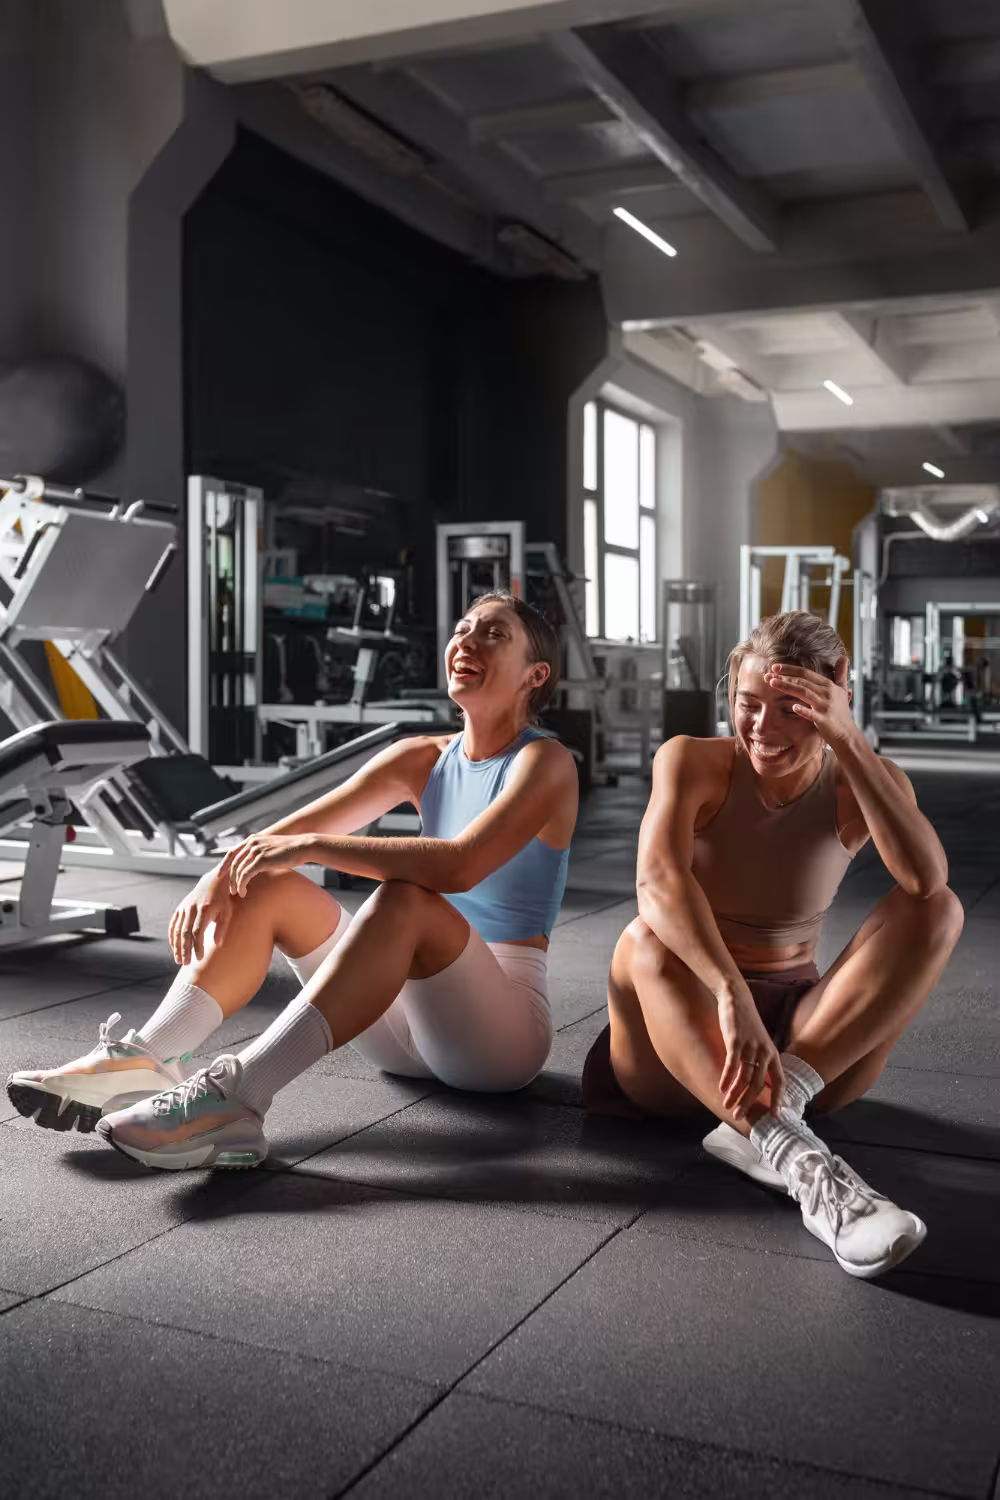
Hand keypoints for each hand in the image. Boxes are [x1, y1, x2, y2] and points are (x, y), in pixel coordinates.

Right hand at [169, 874, 232, 964]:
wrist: (211, 882)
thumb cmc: (222, 900)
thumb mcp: (227, 912)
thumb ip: (222, 928)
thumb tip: (218, 944)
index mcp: (204, 909)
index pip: (198, 931)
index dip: (198, 946)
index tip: (199, 958)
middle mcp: (191, 909)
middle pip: (185, 932)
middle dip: (184, 949)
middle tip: (185, 963)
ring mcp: (184, 908)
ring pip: (177, 930)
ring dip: (177, 946)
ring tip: (179, 960)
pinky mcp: (179, 909)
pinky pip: (173, 925)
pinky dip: (172, 937)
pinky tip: (174, 948)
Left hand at [223, 832, 317, 896]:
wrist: (303, 846)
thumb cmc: (291, 850)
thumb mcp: (272, 848)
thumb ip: (261, 854)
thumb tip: (256, 865)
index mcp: (253, 839)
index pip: (232, 852)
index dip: (224, 865)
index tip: (219, 876)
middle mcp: (252, 843)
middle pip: (233, 862)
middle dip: (229, 878)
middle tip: (229, 890)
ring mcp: (256, 850)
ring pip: (238, 870)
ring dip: (235, 884)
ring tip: (237, 893)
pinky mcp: (261, 860)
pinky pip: (245, 875)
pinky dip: (241, 885)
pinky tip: (243, 892)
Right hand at [717, 990, 785, 1119]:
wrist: (737, 998)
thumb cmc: (747, 1023)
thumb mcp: (759, 1043)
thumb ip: (761, 1062)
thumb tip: (760, 1084)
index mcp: (773, 1054)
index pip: (780, 1081)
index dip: (779, 1099)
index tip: (775, 1116)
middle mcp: (765, 1052)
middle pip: (759, 1084)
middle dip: (748, 1102)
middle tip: (738, 1116)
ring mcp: (750, 1046)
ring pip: (745, 1078)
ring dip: (735, 1094)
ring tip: (727, 1106)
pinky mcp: (735, 1040)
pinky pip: (732, 1064)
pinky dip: (726, 1078)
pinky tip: (721, 1088)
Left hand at [767, 657, 854, 747]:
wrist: (846, 734)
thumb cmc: (841, 712)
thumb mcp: (842, 690)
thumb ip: (840, 673)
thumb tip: (843, 656)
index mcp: (828, 685)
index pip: (806, 673)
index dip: (790, 669)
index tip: (775, 667)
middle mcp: (827, 693)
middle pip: (803, 681)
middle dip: (784, 676)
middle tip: (768, 674)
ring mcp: (825, 706)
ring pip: (804, 693)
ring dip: (787, 686)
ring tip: (772, 682)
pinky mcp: (824, 720)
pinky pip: (812, 714)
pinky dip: (803, 710)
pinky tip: (793, 707)